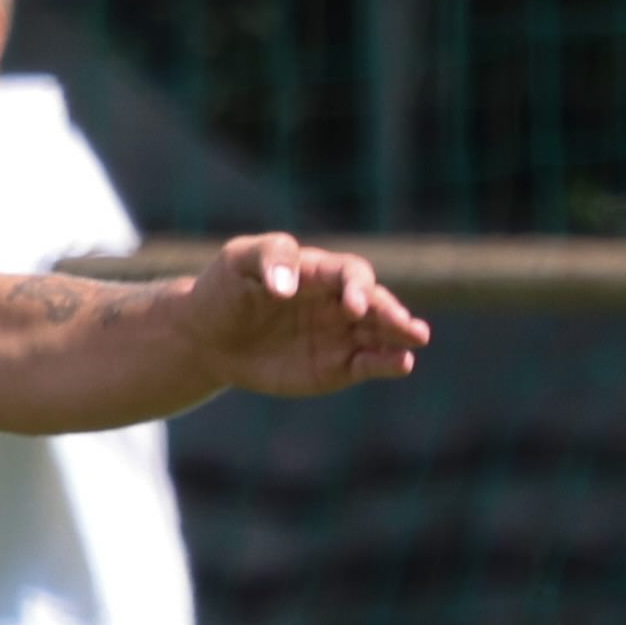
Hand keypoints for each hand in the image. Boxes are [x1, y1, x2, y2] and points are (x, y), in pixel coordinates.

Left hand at [178, 233, 430, 397]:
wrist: (209, 336)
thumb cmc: (226, 289)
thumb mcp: (238, 260)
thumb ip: (268, 257)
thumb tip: (286, 287)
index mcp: (321, 273)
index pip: (352, 274)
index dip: (358, 287)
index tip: (353, 305)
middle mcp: (340, 302)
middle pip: (377, 304)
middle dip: (392, 313)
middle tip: (405, 325)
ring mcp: (342, 335)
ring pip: (382, 334)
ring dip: (401, 336)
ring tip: (416, 339)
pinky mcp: (339, 367)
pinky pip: (370, 364)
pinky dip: (388, 363)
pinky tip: (401, 363)